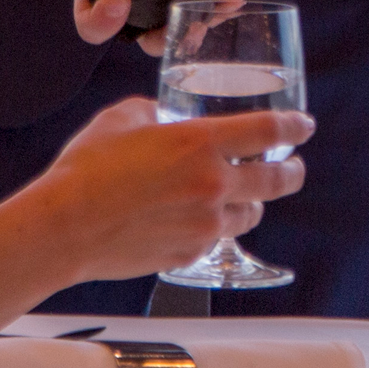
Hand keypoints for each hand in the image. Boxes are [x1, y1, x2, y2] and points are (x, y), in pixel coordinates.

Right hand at [22, 95, 313, 285]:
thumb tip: (165, 116)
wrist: (64, 228)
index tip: (304, 126)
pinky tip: (196, 219)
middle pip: (276, 180)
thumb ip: (156, 112)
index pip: (268, 131)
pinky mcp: (189, 255)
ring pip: (250, 215)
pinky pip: (216, 239)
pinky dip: (214, 228)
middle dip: (292, 171)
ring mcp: (204, 225)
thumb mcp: (123, 118)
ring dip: (251, 203)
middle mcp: (212, 185)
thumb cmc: (87, 170)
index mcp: (200, 143)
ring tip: (241, 196)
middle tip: (292, 167)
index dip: (294, 126)